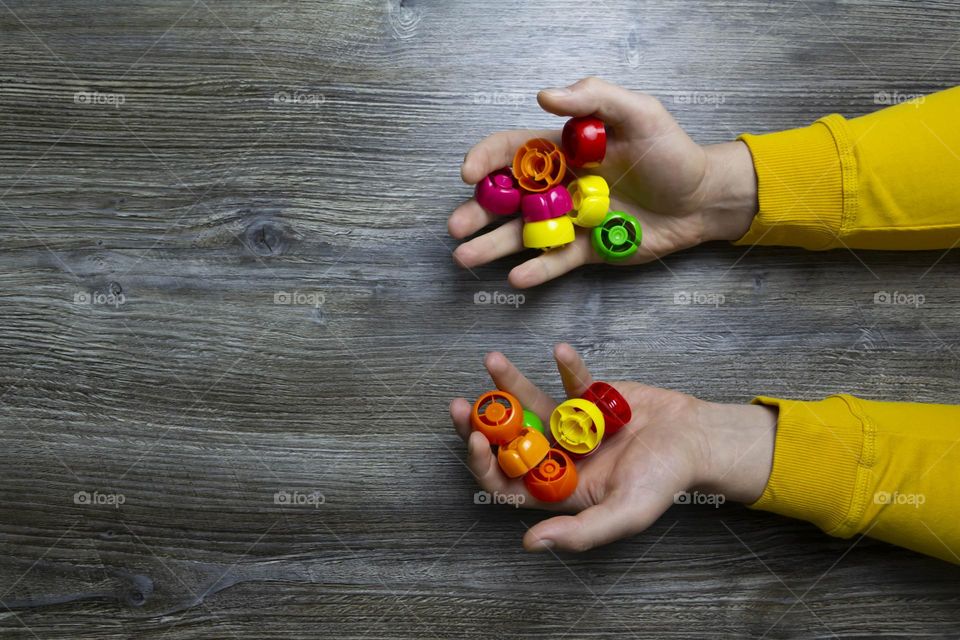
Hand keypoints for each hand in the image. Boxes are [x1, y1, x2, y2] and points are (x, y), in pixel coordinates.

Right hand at [449, 77, 758, 287]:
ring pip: (523, 233)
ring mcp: (570, 219)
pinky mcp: (587, 249)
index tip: (470, 174)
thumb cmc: (672, 153)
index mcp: (563, 149)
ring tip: (465, 257)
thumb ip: (594, 99)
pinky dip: (536, 270)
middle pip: (508, 197)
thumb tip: (544, 96)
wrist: (702, 199)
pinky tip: (516, 278)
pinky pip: (555, 260)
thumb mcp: (639, 113)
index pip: (514, 150)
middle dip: (478, 211)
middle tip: (456, 226)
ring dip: (492, 245)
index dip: (487, 159)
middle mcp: (559, 184)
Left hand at [450, 344, 776, 551]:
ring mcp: (569, 424)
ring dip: (510, 383)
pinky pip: (570, 379)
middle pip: (507, 440)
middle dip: (482, 422)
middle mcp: (557, 456)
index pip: (507, 483)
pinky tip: (560, 351)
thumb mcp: (625, 513)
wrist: (695, 440)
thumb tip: (530, 544)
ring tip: (494, 360)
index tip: (476, 440)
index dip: (485, 465)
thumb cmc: (663, 481)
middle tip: (461, 405)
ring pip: (530, 403)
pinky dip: (567, 365)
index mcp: (557, 488)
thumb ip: (581, 532)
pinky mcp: (587, 396)